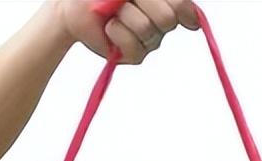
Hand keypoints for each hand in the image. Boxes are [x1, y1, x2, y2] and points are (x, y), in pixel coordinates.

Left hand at [54, 0, 199, 64]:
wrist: (75, 6)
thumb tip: (185, 14)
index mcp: (165, 1)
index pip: (184, 7)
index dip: (185, 10)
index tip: (182, 14)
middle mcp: (161, 21)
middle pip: (168, 18)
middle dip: (143, 4)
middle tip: (124, 0)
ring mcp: (150, 39)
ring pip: (147, 29)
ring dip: (125, 15)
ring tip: (113, 12)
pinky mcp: (136, 55)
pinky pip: (133, 45)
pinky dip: (116, 31)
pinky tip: (110, 28)